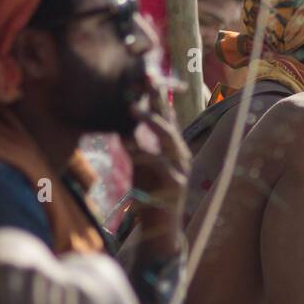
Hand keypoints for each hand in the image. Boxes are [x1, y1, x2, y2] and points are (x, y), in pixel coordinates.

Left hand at [123, 75, 189, 259]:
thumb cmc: (150, 195)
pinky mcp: (177, 185)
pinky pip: (161, 165)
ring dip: (151, 122)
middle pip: (169, 120)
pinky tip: (131, 147)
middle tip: (144, 80)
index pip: (165, 114)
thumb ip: (134, 142)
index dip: (156, 94)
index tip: (145, 73)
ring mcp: (181, 168)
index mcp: (171, 146)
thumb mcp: (140, 163)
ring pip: (168, 139)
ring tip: (133, 109)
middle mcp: (180, 152)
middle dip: (157, 99)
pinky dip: (146, 154)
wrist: (161, 230)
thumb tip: (121, 121)